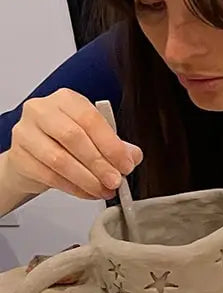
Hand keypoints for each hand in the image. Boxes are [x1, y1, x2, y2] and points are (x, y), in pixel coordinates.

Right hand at [7, 89, 142, 200]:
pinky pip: (49, 176)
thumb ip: (114, 145)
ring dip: (87, 179)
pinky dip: (73, 188)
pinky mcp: (19, 157)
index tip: (126, 164)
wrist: (32, 157)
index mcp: (66, 99)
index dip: (111, 144)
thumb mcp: (92, 138)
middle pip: (73, 137)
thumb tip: (133, 156)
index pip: (90, 119)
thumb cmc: (63, 143)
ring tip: (103, 190)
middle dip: (99, 163)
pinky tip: (87, 192)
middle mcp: (42, 110)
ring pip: (60, 159)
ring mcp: (26, 132)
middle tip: (115, 181)